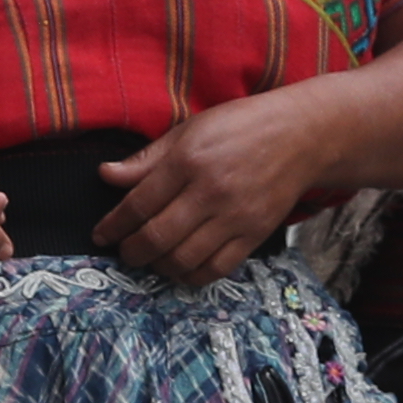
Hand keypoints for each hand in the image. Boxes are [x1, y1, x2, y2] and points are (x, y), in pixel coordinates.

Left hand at [91, 94, 319, 285]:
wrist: (300, 136)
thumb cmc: (240, 127)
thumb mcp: (188, 131)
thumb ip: (147, 159)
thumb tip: (106, 175)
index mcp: (188, 161)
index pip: (138, 204)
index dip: (113, 226)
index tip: (102, 235)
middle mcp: (210, 192)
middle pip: (156, 237)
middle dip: (131, 252)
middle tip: (125, 252)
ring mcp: (234, 217)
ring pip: (183, 259)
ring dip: (158, 266)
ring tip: (151, 259)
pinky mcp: (254, 234)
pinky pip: (216, 269)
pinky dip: (192, 276)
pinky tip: (181, 268)